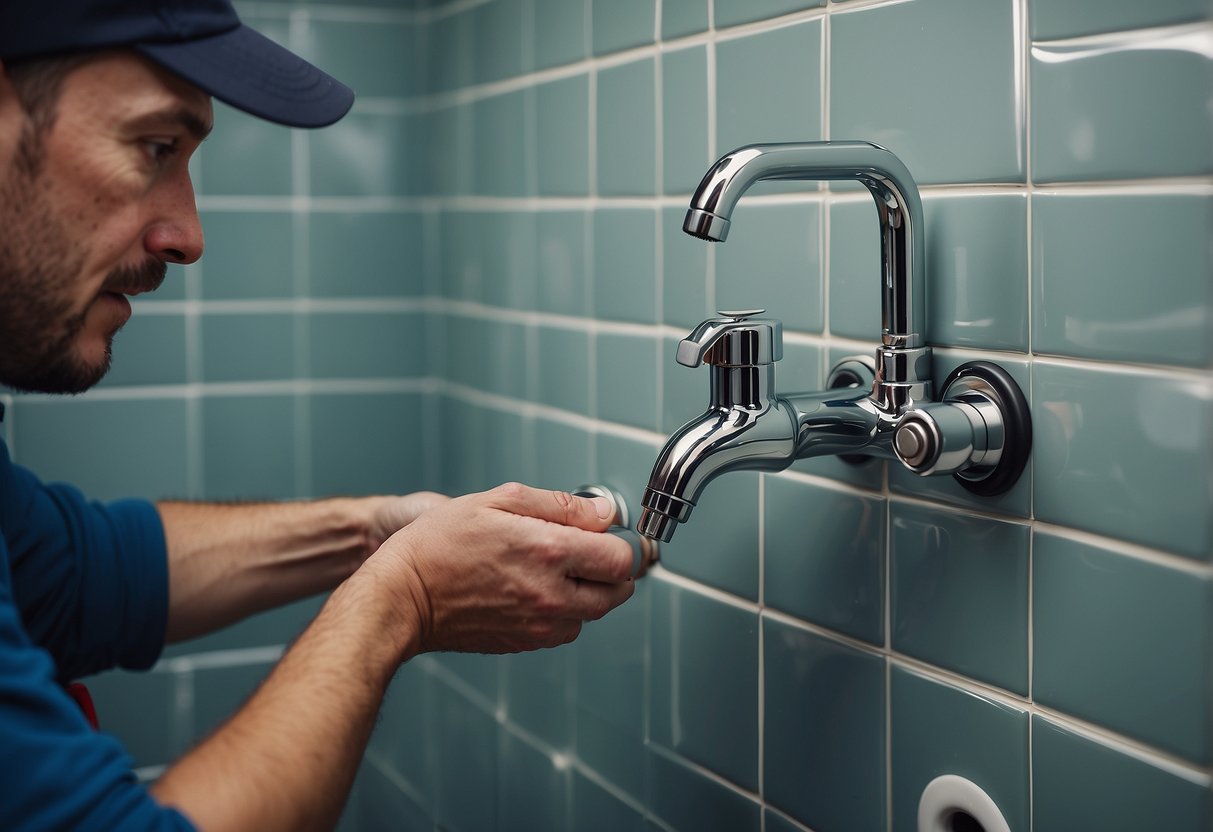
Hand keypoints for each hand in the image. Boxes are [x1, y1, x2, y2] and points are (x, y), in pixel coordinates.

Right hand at [365, 482, 635, 655]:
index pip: (622, 559)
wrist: (402, 597)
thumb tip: (603, 513)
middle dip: (610, 571)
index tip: (605, 535)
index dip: (619, 543)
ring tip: (550, 570)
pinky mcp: (526, 643)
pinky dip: (562, 612)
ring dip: (586, 593)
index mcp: (549, 552)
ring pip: (593, 613)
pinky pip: (565, 630)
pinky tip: (531, 590)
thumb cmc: (439, 544)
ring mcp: (540, 625)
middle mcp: (552, 595)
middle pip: (619, 592)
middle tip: (585, 552)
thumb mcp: (497, 500)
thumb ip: (559, 505)